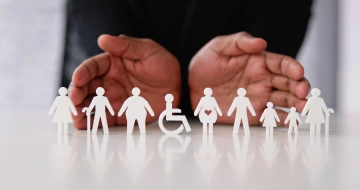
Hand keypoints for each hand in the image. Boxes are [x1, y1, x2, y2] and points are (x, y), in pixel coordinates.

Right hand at [69, 35, 180, 128]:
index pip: (91, 67)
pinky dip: (92, 124)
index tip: (78, 80)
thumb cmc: (163, 64)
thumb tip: (102, 38)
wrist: (179, 87)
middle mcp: (107, 82)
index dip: (82, 73)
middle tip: (73, 102)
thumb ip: (126, 46)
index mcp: (111, 64)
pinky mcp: (120, 115)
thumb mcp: (147, 50)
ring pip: (90, 105)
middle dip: (76, 95)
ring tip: (75, 117)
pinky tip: (84, 126)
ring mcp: (113, 99)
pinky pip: (103, 120)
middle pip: (85, 88)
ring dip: (79, 111)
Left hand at [189, 32, 309, 125]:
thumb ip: (239, 43)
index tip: (298, 72)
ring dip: (297, 104)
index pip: (282, 64)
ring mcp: (260, 98)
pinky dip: (284, 120)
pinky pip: (271, 118)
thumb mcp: (219, 47)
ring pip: (285, 101)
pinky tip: (292, 121)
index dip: (292, 67)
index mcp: (259, 62)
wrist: (191, 87)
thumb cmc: (206, 64)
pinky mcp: (253, 114)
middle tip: (302, 92)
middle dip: (299, 87)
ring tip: (305, 108)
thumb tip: (261, 42)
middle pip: (289, 83)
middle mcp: (264, 80)